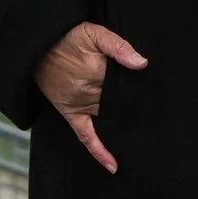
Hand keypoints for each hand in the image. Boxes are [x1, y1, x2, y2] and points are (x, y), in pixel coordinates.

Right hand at [35, 22, 146, 173]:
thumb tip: (141, 63)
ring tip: (143, 138)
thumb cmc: (69, 37)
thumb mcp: (94, 33)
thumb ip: (118, 47)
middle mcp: (87, 93)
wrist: (39, 44)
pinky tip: (112, 165)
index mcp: (97, 73)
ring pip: (106, 119)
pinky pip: (84, 136)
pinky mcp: (69, 112)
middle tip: (157, 116)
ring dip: (122, 127)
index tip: (158, 98)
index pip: (126, 87)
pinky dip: (98, 151)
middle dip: (134, 107)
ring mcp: (78, 105)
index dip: (140, 91)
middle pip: (118, 104)